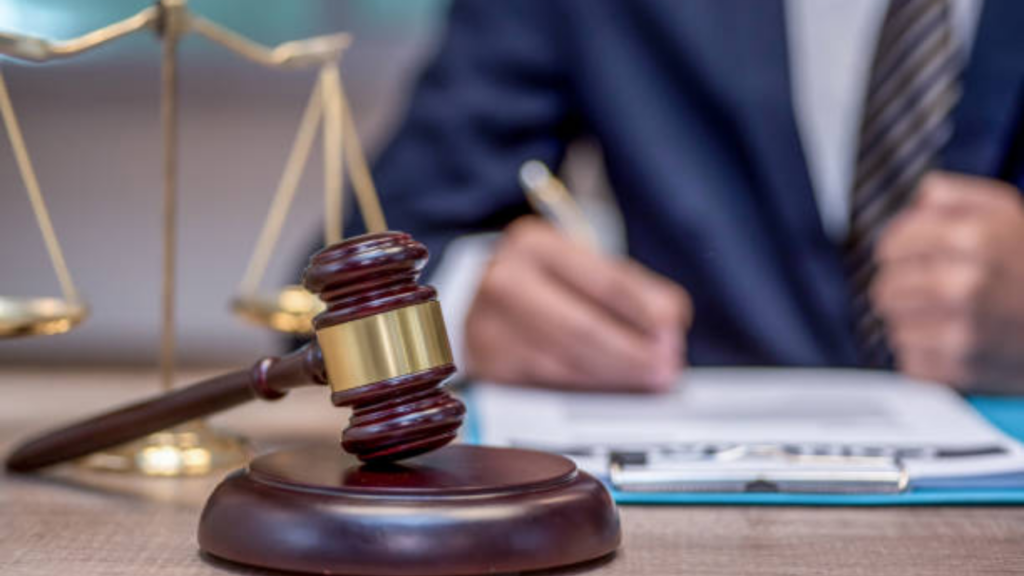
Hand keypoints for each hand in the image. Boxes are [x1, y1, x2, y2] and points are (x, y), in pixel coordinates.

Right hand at [465, 216, 691, 391]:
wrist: (485, 302)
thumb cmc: (545, 283)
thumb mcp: (582, 267)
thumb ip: (630, 288)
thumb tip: (669, 322)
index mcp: (534, 244)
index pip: (604, 283)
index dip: (645, 312)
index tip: (674, 331)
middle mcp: (503, 282)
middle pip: (583, 329)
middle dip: (633, 353)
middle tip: (667, 369)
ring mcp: (489, 327)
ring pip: (567, 363)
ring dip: (617, 376)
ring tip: (650, 380)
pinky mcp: (489, 367)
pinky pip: (549, 386)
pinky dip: (588, 390)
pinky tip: (614, 389)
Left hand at [872, 172, 1023, 391]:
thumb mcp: (1004, 210)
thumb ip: (951, 195)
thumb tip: (913, 200)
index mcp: (971, 239)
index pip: (891, 247)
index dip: (895, 251)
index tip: (905, 255)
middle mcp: (963, 285)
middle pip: (885, 289)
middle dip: (899, 287)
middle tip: (925, 289)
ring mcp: (962, 330)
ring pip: (894, 325)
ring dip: (912, 322)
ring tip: (944, 315)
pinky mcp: (961, 368)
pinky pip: (910, 361)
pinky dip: (925, 354)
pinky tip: (953, 341)